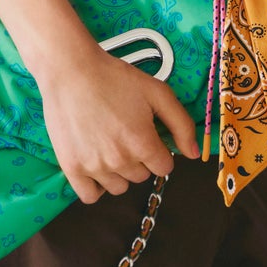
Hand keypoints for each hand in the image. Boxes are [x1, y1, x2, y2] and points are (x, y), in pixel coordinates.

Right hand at [39, 44, 198, 203]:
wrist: (72, 71)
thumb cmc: (115, 78)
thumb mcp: (158, 92)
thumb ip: (181, 124)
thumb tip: (195, 153)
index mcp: (143, 144)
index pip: (164, 167)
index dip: (159, 151)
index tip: (147, 135)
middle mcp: (120, 160)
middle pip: (141, 176)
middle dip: (139, 158)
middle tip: (126, 133)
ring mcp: (94, 167)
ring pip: (119, 187)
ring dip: (119, 172)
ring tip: (109, 144)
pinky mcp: (71, 168)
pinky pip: (91, 196)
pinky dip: (97, 186)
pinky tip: (97, 164)